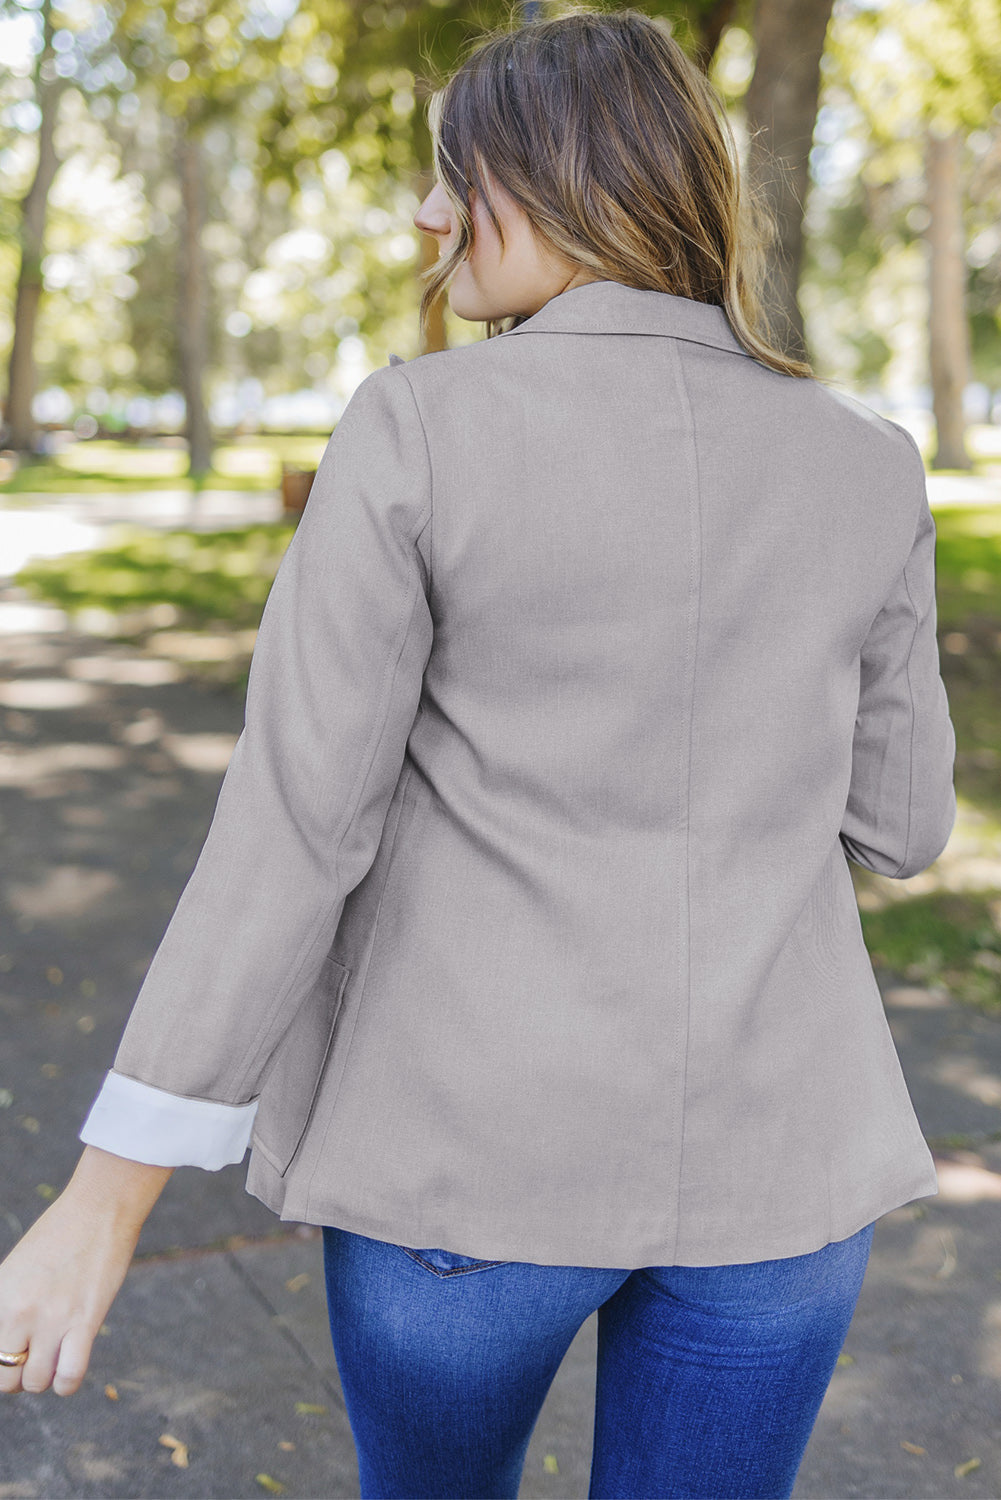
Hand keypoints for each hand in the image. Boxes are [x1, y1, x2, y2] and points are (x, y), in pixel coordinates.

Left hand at [0, 1146, 172, 1395]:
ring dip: (44, 1376)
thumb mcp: (16, 1268)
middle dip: (17, 1375)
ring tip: (54, 1355)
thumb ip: (7, 1307)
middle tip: (33, 1356)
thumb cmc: (60, 1233)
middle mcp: (18, 1312)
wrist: (99, 1207)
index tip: (15, 1350)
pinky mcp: (85, 1321)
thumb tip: (10, 1340)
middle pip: (5, 1379)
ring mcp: (52, 1319)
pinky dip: (67, 1382)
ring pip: (35, 1383)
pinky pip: (68, 1378)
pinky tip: (70, 1363)